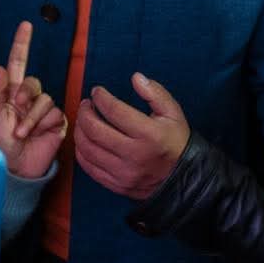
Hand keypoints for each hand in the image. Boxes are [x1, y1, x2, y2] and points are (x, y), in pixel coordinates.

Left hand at [0, 22, 65, 178]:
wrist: (17, 166)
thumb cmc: (1, 143)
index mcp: (11, 93)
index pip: (18, 63)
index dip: (22, 44)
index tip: (26, 25)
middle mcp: (29, 98)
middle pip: (33, 81)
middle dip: (24, 94)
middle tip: (16, 108)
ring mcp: (43, 110)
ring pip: (44, 98)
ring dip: (31, 116)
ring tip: (21, 132)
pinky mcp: (56, 122)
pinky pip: (54, 113)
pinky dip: (41, 124)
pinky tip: (36, 135)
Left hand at [73, 73, 189, 199]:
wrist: (184, 178)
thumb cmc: (176, 142)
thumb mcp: (173, 113)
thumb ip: (155, 93)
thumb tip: (135, 77)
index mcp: (149, 135)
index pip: (114, 111)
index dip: (101, 97)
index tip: (97, 92)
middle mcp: (134, 155)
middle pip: (94, 130)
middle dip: (84, 112)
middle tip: (86, 104)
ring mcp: (123, 173)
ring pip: (87, 149)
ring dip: (79, 130)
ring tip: (84, 120)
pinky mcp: (116, 185)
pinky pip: (88, 167)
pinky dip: (81, 151)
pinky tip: (85, 139)